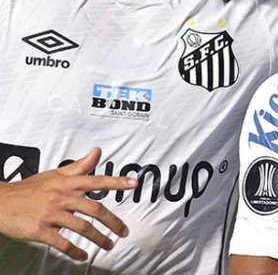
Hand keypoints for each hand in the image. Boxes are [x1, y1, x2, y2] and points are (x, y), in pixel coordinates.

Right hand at [0, 148, 136, 260]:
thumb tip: (97, 152)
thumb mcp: (54, 175)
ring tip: (108, 245)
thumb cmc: (30, 188)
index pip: (96, 180)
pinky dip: (75, 251)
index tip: (133, 184)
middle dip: (113, 222)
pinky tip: (82, 255)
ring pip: (82, 227)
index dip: (116, 182)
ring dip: (98, 238)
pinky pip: (62, 243)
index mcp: (67, 183)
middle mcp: (61, 197)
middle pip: (95, 209)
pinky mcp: (40, 230)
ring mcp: (51, 214)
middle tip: (124, 231)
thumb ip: (79, 166)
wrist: (0, 202)